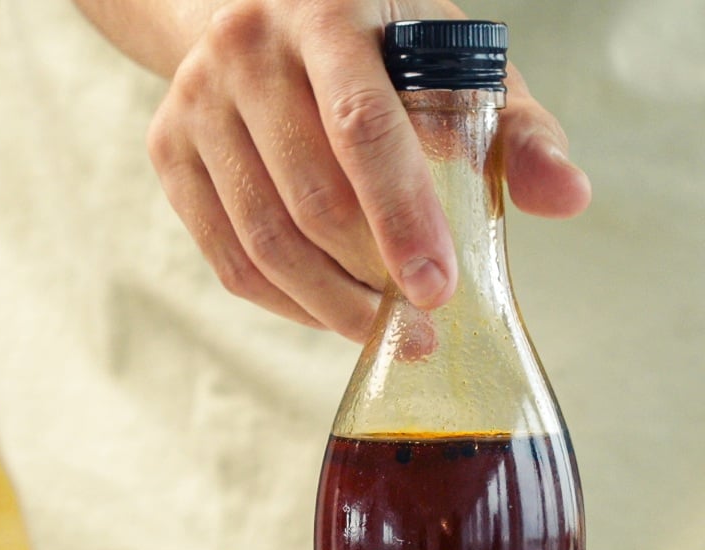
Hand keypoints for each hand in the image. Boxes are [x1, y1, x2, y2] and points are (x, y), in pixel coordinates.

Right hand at [147, 0, 591, 340]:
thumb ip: (516, 130)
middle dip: (373, 283)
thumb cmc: (376, 46)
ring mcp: (195, 104)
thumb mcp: (455, 63)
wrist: (256, 5)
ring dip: (331, 307)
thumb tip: (568, 199)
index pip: (362, 128)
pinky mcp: (167, 152)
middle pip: (311, 202)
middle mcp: (246, 50)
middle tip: (421, 327)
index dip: (401, 219)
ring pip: (263, 244)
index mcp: (328, 12)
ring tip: (383, 332)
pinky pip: (228, 260)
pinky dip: (286, 304)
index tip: (438, 292)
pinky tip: (331, 313)